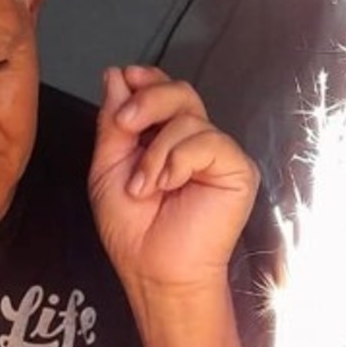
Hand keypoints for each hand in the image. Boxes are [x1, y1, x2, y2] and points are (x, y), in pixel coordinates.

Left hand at [89, 66, 258, 289]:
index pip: (163, 90)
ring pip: (189, 116)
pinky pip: (208, 140)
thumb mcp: (108, 167)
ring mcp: (216, 154)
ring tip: (144, 186)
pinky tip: (169, 186)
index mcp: (164, 138)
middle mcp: (193, 141)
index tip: (126, 78)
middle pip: (180, 91)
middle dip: (147, 101)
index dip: (147, 80)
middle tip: (125, 125)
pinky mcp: (237, 169)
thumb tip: (116, 76)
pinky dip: (178, 160)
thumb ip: (112, 123)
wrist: (153, 270)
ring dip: (155, 151)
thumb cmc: (132, 229)